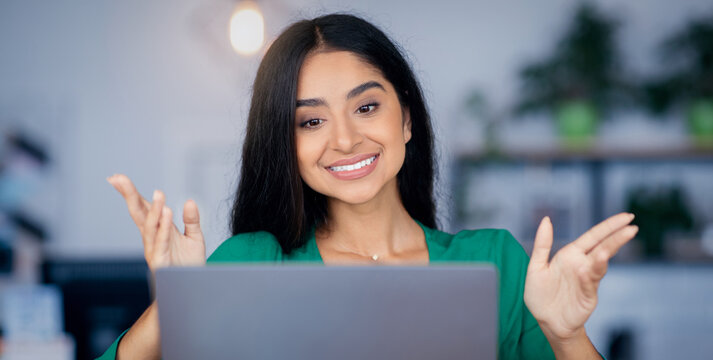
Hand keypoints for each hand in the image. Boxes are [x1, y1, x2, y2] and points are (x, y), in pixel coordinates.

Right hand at [107, 174, 205, 270]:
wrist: (195, 287)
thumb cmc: (189, 264)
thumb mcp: (194, 238)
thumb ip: (191, 220)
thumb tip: (189, 201)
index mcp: (158, 230)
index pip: (142, 208)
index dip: (130, 193)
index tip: (117, 178)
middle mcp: (152, 239)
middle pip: (138, 214)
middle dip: (128, 196)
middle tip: (118, 178)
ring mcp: (155, 250)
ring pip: (150, 227)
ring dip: (153, 209)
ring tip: (158, 193)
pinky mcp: (161, 261)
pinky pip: (161, 241)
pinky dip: (163, 227)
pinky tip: (166, 211)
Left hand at [523, 213, 637, 340]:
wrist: (546, 322)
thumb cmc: (541, 295)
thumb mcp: (536, 266)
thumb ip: (542, 244)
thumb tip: (547, 219)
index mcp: (571, 255)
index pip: (593, 236)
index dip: (609, 226)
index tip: (626, 216)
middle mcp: (582, 264)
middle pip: (603, 245)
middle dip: (617, 234)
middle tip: (632, 223)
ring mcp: (587, 278)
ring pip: (602, 259)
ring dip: (612, 247)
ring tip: (625, 234)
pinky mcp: (588, 294)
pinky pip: (592, 279)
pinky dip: (596, 268)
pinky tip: (601, 258)